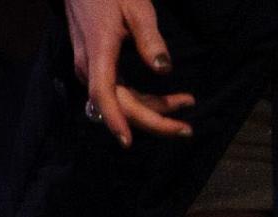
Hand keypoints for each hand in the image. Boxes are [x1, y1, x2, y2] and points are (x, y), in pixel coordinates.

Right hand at [65, 0, 193, 146]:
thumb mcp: (136, 7)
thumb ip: (149, 38)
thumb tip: (163, 70)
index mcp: (98, 52)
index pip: (102, 94)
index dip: (115, 120)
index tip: (127, 142)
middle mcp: (89, 67)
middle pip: (121, 106)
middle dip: (155, 122)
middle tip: (187, 129)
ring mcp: (90, 70)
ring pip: (123, 102)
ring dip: (154, 111)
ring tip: (186, 106)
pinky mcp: (96, 70)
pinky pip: (120, 93)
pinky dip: (145, 101)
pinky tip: (168, 101)